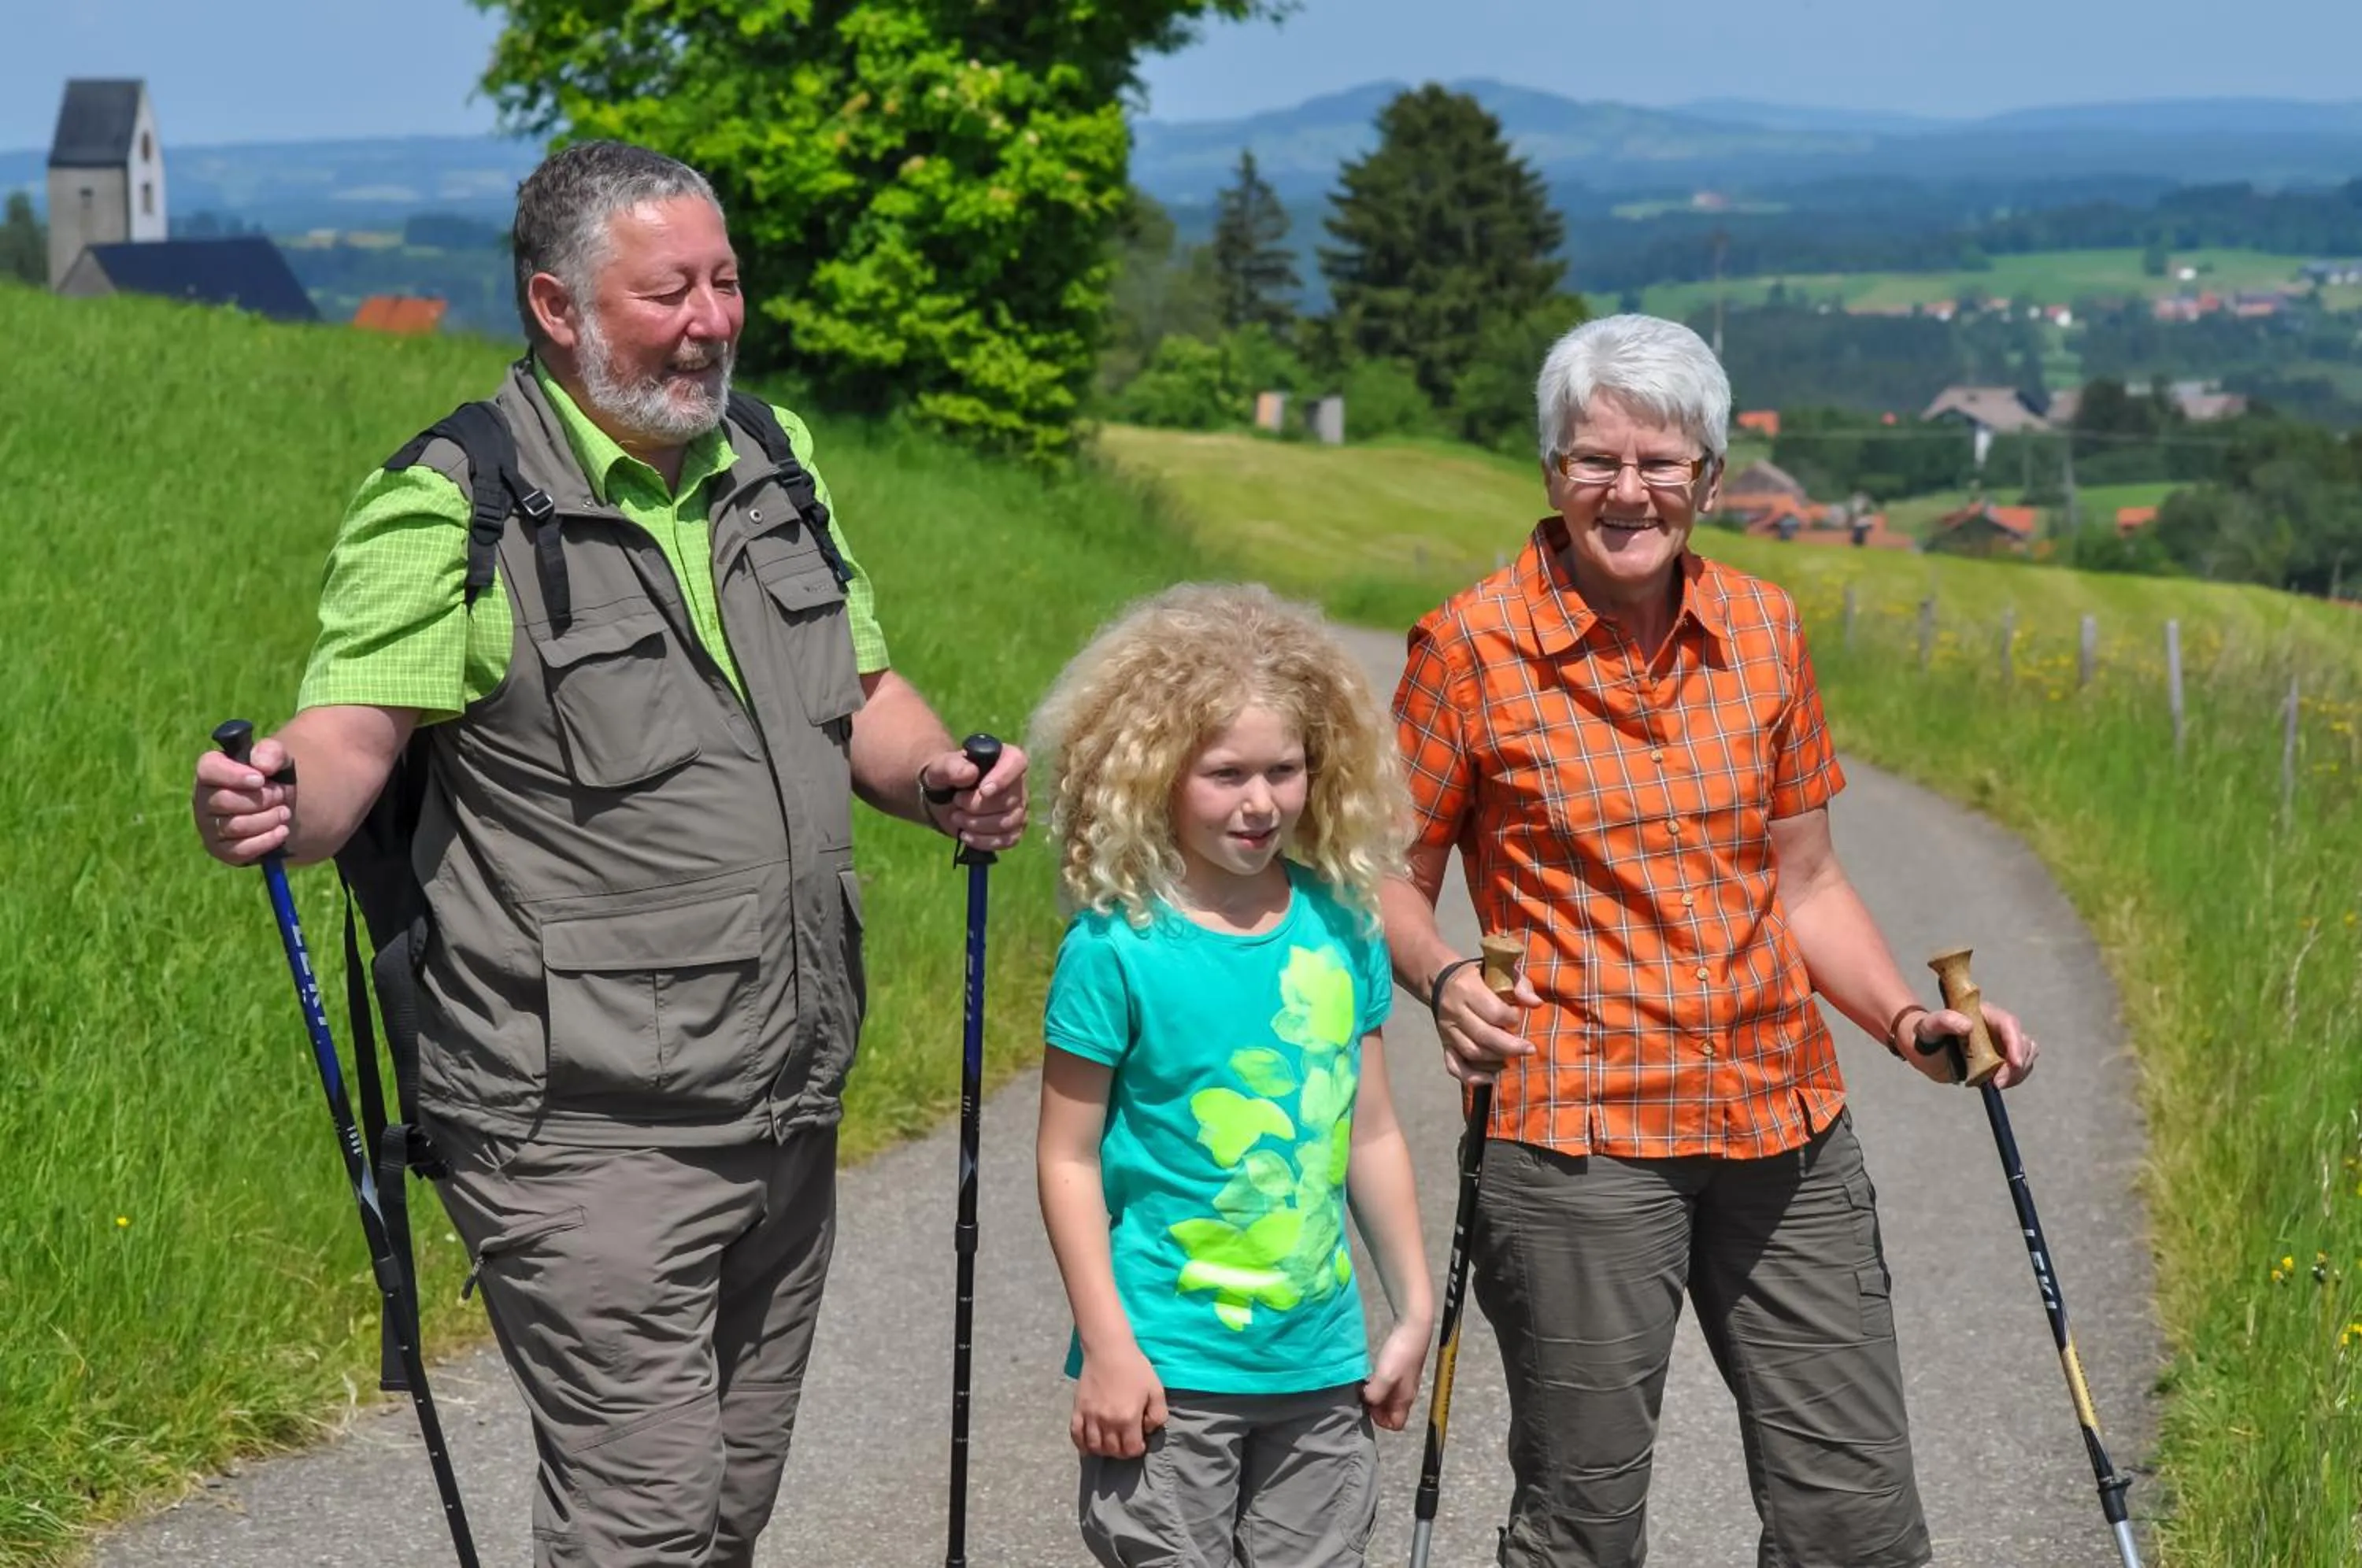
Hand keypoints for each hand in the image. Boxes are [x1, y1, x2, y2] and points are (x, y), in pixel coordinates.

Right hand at [192, 737, 295, 864]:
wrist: (280, 807)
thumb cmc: (272, 779)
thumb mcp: (277, 759)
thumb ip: (270, 752)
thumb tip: (262, 766)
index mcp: (210, 771)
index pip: (208, 769)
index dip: (234, 775)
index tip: (260, 779)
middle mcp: (202, 799)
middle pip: (224, 801)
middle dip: (261, 799)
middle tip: (281, 795)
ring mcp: (208, 826)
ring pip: (235, 826)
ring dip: (268, 819)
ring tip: (284, 812)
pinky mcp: (220, 849)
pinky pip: (239, 850)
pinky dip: (266, 840)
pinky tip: (282, 831)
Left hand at [920, 742, 1028, 852]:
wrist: (943, 797)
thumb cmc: (945, 777)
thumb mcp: (940, 768)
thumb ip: (951, 767)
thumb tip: (971, 774)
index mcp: (1004, 757)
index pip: (1016, 762)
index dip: (1003, 778)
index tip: (983, 791)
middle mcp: (1017, 782)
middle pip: (1009, 800)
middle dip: (977, 807)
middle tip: (956, 802)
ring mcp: (1018, 807)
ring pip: (1008, 823)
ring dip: (977, 825)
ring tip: (957, 818)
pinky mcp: (1014, 828)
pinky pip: (1008, 840)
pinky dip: (983, 841)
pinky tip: (965, 835)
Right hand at [1072, 1343, 1166, 1458]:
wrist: (1108, 1349)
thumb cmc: (1135, 1368)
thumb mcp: (1156, 1390)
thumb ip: (1158, 1416)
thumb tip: (1148, 1431)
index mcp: (1128, 1418)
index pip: (1131, 1450)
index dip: (1137, 1449)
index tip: (1140, 1441)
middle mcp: (1107, 1422)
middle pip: (1112, 1451)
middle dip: (1122, 1451)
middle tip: (1126, 1442)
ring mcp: (1090, 1416)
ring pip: (1094, 1447)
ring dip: (1104, 1450)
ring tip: (1110, 1443)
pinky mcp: (1077, 1409)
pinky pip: (1076, 1435)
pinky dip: (1082, 1445)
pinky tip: (1089, 1446)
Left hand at [1362, 1317, 1430, 1431]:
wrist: (1413, 1327)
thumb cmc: (1401, 1353)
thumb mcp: (1385, 1378)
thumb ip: (1374, 1395)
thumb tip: (1365, 1400)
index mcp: (1405, 1399)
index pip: (1395, 1425)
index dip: (1380, 1420)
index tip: (1369, 1405)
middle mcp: (1406, 1393)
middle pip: (1389, 1411)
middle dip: (1375, 1407)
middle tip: (1364, 1393)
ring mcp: (1403, 1380)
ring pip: (1387, 1397)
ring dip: (1374, 1393)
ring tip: (1365, 1383)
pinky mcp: (1400, 1368)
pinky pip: (1387, 1384)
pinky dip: (1377, 1382)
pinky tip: (1371, 1372)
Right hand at [1432, 961, 1540, 1083]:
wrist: (1443, 980)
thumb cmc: (1479, 975)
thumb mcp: (1499, 969)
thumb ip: (1519, 984)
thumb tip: (1536, 1004)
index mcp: (1467, 988)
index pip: (1494, 1012)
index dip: (1512, 1019)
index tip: (1518, 1018)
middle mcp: (1454, 1010)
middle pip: (1484, 1036)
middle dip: (1511, 1046)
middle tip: (1529, 1049)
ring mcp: (1446, 1030)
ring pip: (1472, 1052)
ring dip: (1496, 1060)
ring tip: (1512, 1058)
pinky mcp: (1444, 1043)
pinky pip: (1454, 1066)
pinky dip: (1472, 1077)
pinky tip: (1491, 1078)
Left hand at [1902, 1001, 2038, 1088]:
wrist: (1925, 1050)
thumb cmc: (1927, 1033)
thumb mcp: (1930, 1026)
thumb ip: (1944, 1021)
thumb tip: (1967, 1025)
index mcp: (1984, 1014)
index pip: (2009, 1024)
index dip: (2016, 1042)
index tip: (2014, 1063)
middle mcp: (1997, 1028)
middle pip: (2023, 1042)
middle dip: (2017, 1064)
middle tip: (1997, 1083)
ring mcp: (2002, 1044)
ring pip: (2025, 1057)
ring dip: (2017, 1073)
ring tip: (1994, 1084)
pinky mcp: (2001, 1060)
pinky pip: (2017, 1070)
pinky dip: (2012, 1079)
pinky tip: (1993, 1085)